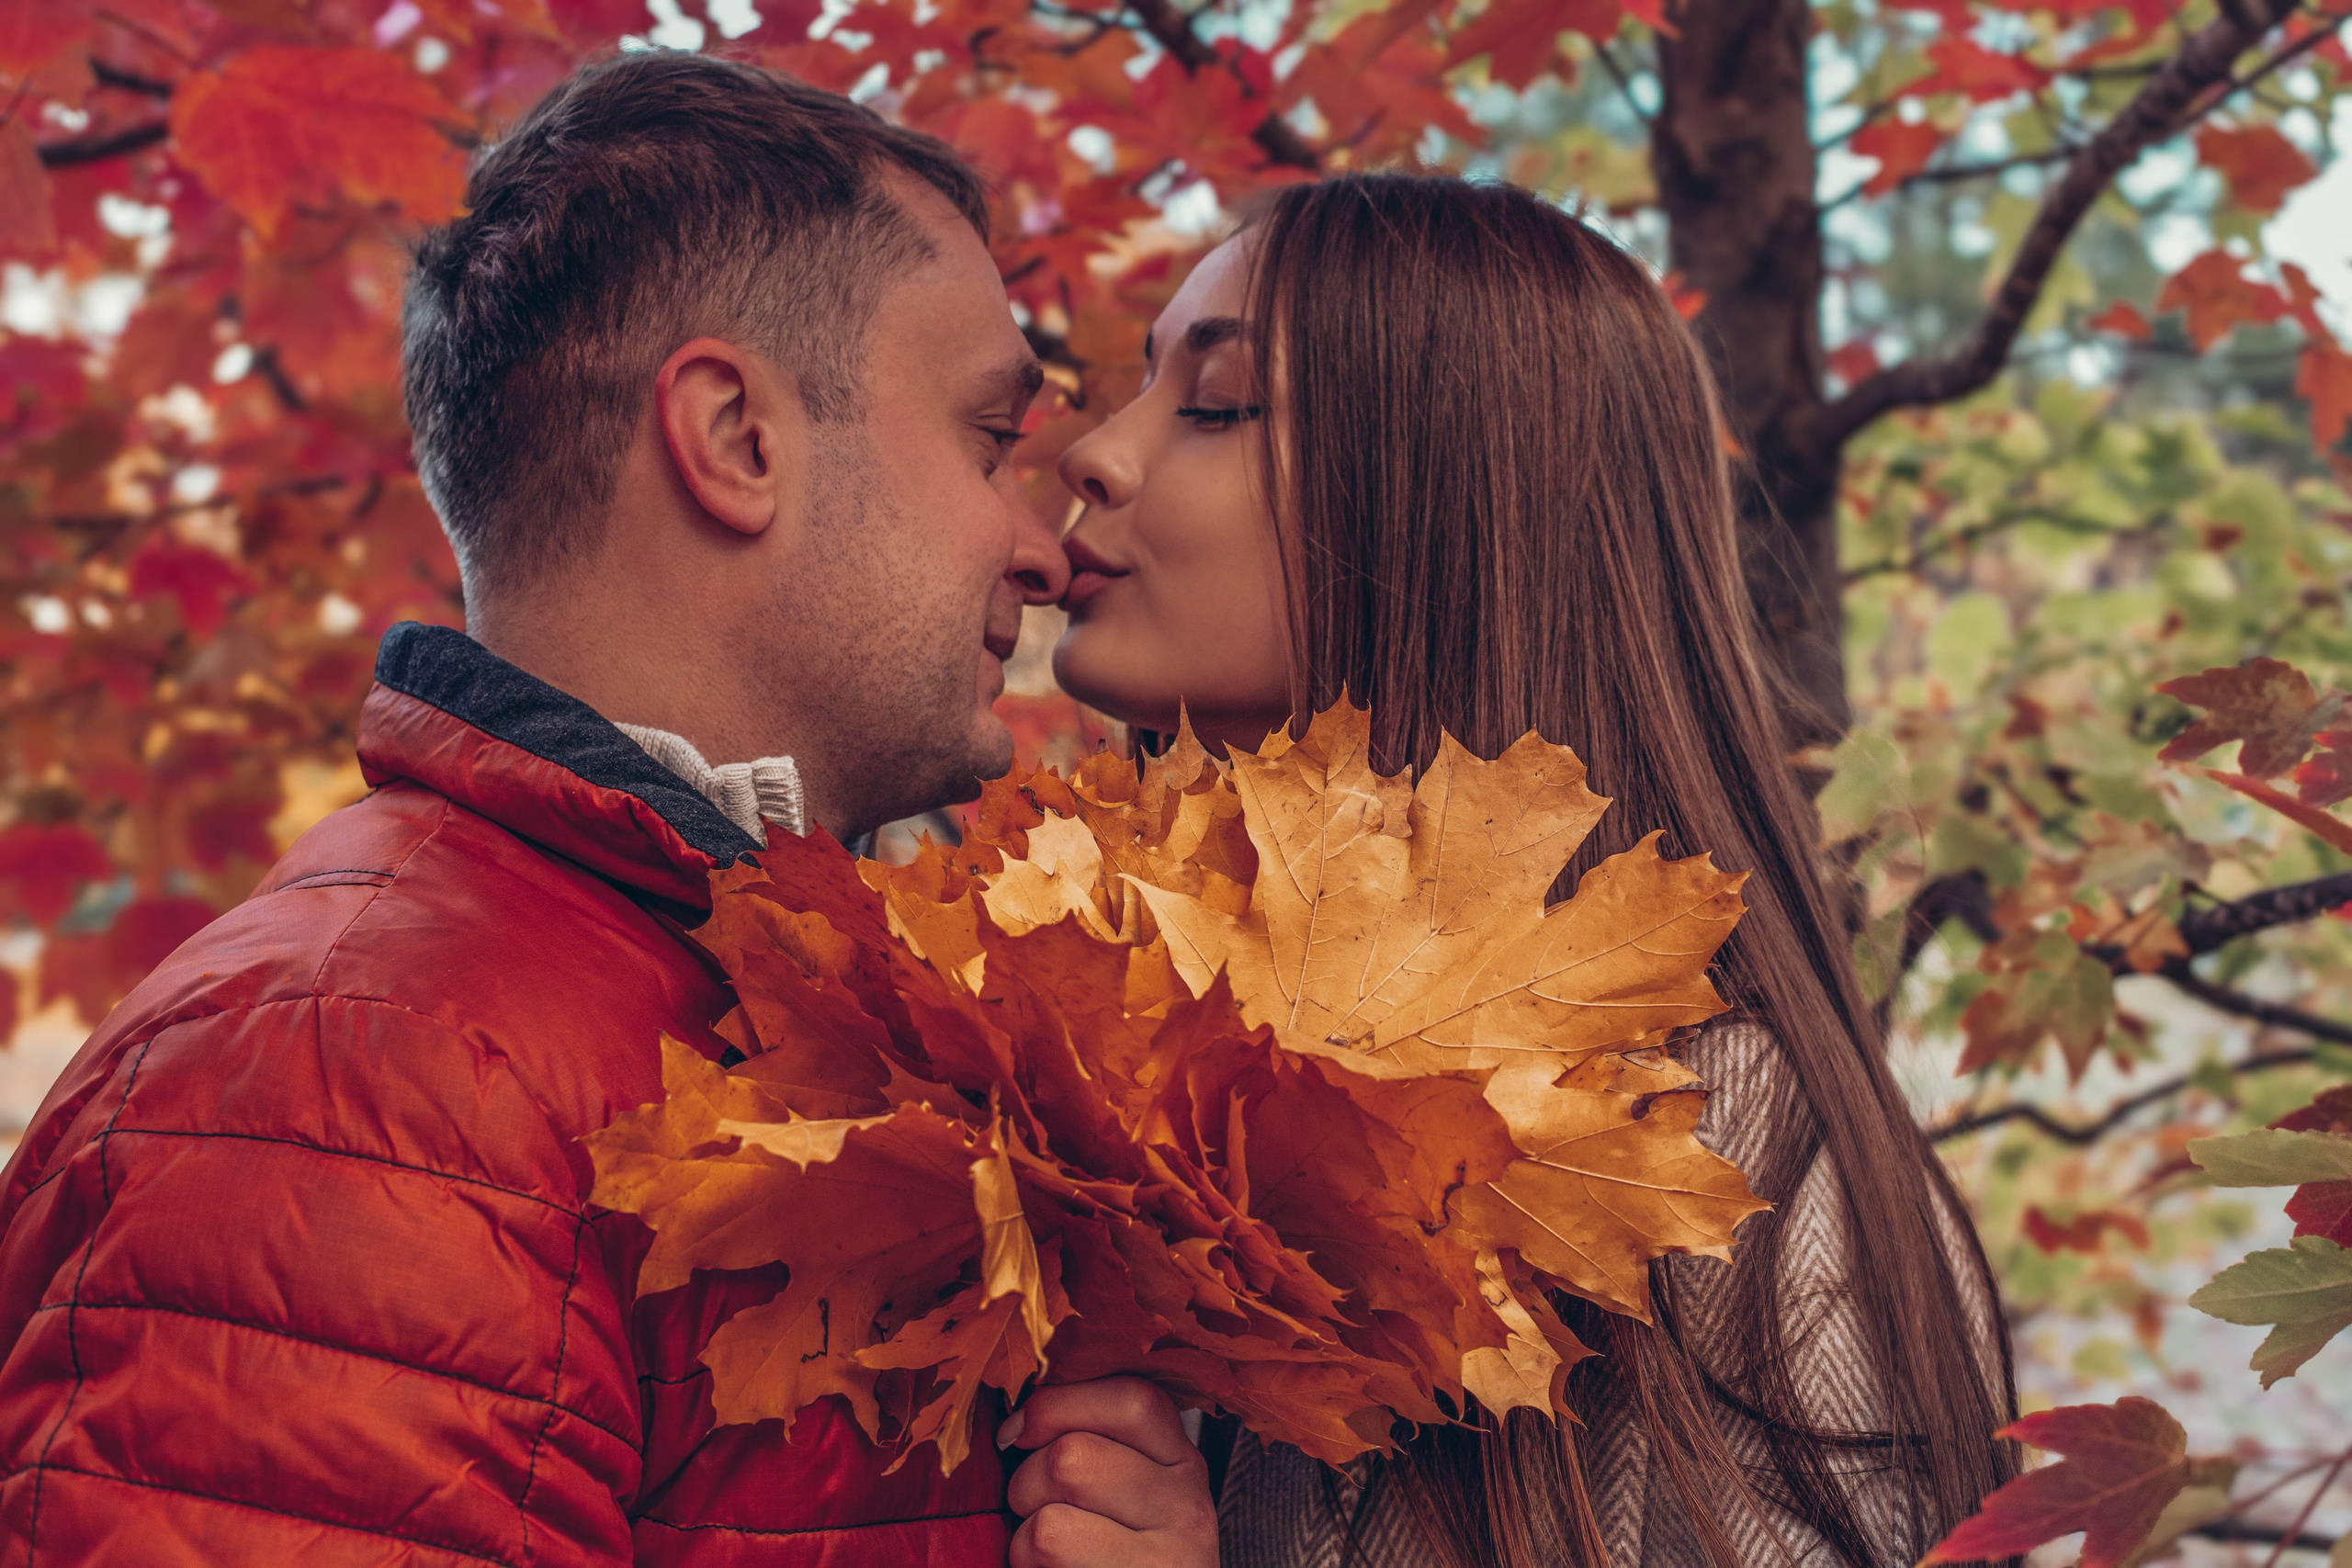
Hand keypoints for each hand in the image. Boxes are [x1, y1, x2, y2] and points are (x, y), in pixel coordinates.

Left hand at [999, 1377, 1217, 1567]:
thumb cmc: (1115, 1553)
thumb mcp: (1125, 1489)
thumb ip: (1093, 1441)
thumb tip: (1018, 1418)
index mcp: (1181, 1462)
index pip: (1130, 1398)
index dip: (1059, 1406)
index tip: (1023, 1433)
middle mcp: (1187, 1506)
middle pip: (1072, 1457)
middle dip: (1026, 1482)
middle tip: (1036, 1509)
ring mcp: (1165, 1561)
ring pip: (1051, 1514)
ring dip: (1024, 1531)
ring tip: (1045, 1550)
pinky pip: (1047, 1549)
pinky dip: (1024, 1562)